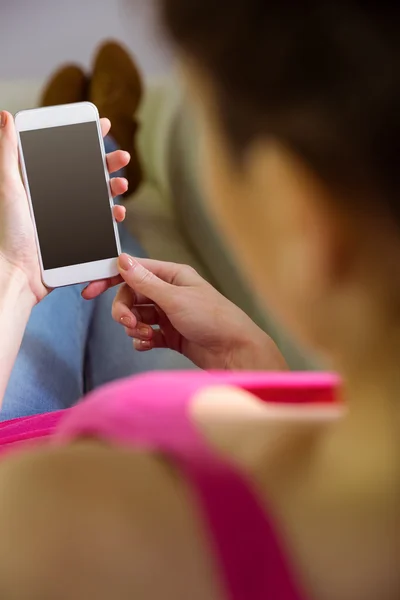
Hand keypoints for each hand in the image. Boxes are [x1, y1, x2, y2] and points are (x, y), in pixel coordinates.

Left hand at [0, 110, 129, 303]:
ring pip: (98, 197)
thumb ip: (9, 151)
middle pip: (88, 173)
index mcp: (41, 183)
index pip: (67, 154)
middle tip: (121, 156)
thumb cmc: (8, 233)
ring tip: (121, 183)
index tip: (101, 125)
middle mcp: (57, 199)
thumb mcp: (8, 186)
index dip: (86, 138)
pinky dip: (112, 216)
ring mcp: (69, 218)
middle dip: (108, 163)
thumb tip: (6, 117)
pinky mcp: (78, 237)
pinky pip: (101, 224)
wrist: (18, 273)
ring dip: (114, 187)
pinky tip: (117, 212)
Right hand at [86, 253, 286, 370]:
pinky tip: (148, 344)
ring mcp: (169, 314)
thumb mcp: (175, 298)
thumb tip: (122, 260)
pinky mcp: (170, 335)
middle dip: (124, 310)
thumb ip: (145, 282)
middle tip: (130, 323)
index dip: (109, 279)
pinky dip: (142, 340)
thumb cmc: (213, 319)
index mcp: (172, 276)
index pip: (133, 271)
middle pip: (131, 296)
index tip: (90, 292)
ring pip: (136, 316)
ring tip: (147, 336)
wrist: (235, 352)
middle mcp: (169, 293)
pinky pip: (144, 334)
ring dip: (135, 327)